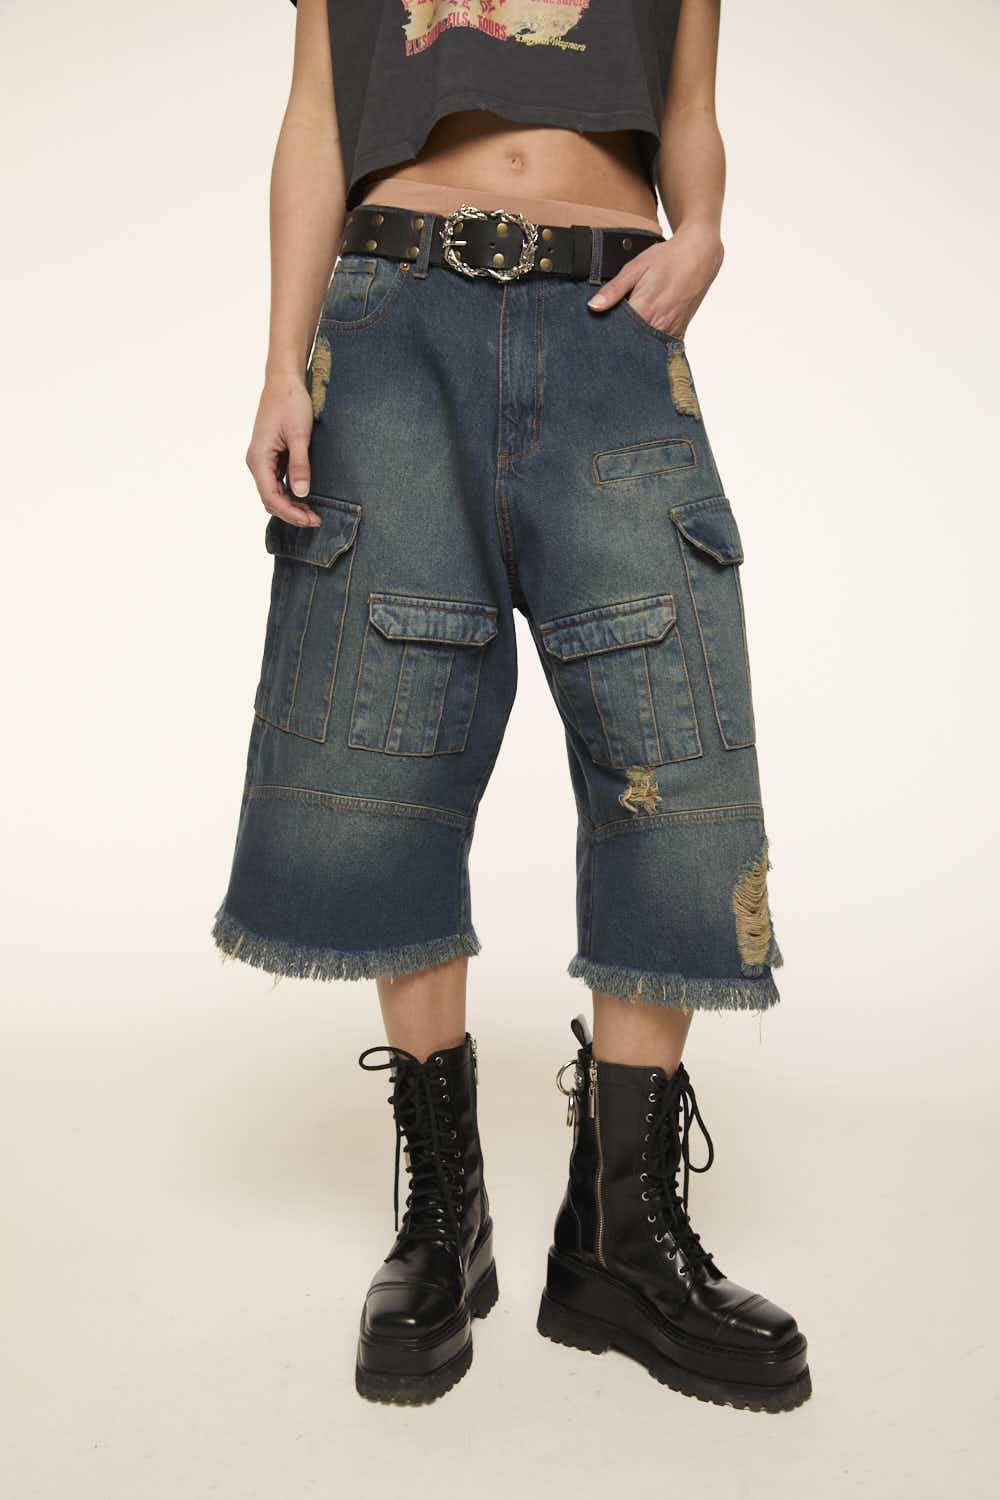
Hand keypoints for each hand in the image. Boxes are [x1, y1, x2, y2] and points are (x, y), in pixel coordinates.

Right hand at [245, 371, 321, 525]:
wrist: (284, 381)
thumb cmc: (290, 403)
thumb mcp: (298, 435)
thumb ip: (300, 465)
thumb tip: (301, 493)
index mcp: (258, 459)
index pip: (271, 497)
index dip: (290, 513)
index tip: (311, 519)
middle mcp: (256, 462)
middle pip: (270, 500)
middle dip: (292, 513)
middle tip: (316, 519)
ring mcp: (263, 460)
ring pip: (273, 493)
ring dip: (291, 505)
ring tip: (313, 513)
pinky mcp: (271, 456)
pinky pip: (277, 482)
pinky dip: (290, 494)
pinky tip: (306, 497)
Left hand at [586, 224, 724, 340]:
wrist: (699, 255)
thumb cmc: (668, 258)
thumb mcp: (636, 268)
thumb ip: (614, 289)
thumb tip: (593, 306)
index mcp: (645, 309)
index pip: (617, 332)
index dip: (605, 333)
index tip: (596, 334)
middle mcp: (659, 325)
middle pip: (631, 343)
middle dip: (618, 342)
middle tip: (607, 340)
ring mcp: (671, 331)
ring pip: (645, 348)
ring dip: (634, 344)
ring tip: (624, 339)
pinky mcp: (679, 332)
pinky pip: (661, 347)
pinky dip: (649, 345)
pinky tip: (641, 339)